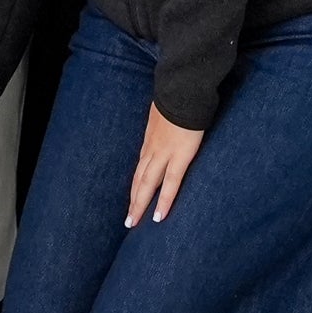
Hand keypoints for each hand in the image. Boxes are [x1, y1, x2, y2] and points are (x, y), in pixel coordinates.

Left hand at [127, 105, 205, 226]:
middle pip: (140, 179)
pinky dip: (164, 200)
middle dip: (133, 200)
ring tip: (134, 222)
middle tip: (128, 221)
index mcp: (151, 139)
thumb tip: (168, 122)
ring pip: (148, 184)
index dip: (137, 184)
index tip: (133, 199)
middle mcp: (153, 149)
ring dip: (140, 204)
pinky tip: (159, 215)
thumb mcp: (166, 111)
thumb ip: (165, 122)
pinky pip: (171, 183)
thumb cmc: (179, 97)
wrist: (184, 89)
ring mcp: (164, 153)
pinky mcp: (180, 156)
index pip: (141, 167)